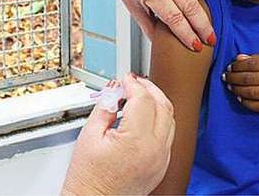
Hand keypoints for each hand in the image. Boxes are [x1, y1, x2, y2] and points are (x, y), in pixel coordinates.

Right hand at [62, 74, 175, 194]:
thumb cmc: (88, 179)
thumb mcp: (89, 136)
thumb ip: (105, 107)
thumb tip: (115, 90)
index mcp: (136, 141)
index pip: (143, 100)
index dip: (133, 84)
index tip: (125, 80)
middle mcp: (154, 150)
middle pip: (163, 106)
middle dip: (149, 89)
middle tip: (134, 83)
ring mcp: (161, 159)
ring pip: (170, 119)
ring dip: (157, 103)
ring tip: (139, 96)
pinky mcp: (162, 165)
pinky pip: (168, 135)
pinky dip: (160, 120)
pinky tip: (144, 116)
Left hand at [222, 54, 258, 114]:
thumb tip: (238, 59)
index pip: (254, 63)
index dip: (238, 66)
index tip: (230, 67)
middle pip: (251, 78)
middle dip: (234, 78)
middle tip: (226, 77)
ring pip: (253, 93)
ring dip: (237, 90)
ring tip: (231, 87)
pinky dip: (246, 102)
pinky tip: (240, 98)